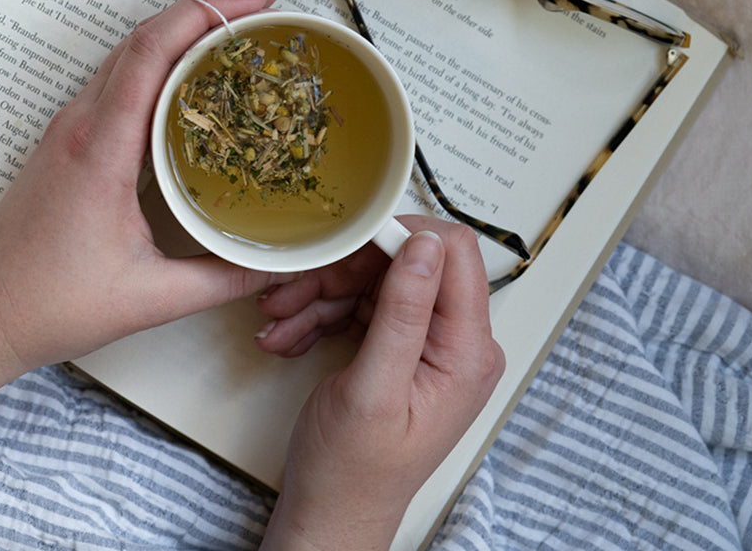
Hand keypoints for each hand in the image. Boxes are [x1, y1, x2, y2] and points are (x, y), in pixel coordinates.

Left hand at [0, 0, 287, 381]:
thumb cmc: (49, 305)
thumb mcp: (149, 299)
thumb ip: (223, 278)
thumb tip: (282, 262)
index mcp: (99, 148)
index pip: (152, 51)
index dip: (207, 10)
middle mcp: (81, 123)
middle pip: (145, 35)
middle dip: (208, 7)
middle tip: (265, 3)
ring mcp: (71, 127)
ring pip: (131, 52)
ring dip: (184, 28)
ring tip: (241, 28)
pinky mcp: (71, 139)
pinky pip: (122, 79)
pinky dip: (164, 60)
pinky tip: (196, 75)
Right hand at [257, 217, 503, 550]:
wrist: (332, 513)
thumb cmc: (353, 472)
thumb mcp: (373, 389)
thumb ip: (403, 312)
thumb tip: (426, 245)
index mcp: (468, 351)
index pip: (455, 253)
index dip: (400, 238)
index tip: (350, 244)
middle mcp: (458, 342)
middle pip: (408, 264)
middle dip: (346, 273)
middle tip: (297, 291)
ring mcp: (430, 343)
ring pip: (377, 282)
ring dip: (324, 295)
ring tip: (283, 319)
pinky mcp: (402, 346)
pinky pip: (364, 304)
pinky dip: (325, 312)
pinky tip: (293, 331)